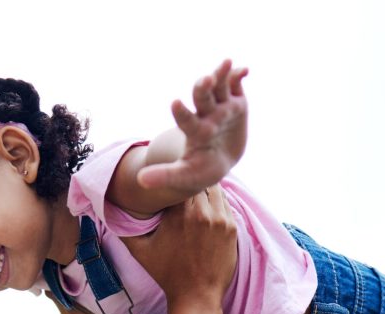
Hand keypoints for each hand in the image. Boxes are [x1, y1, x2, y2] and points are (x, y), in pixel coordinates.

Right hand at [123, 185, 237, 308]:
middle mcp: (200, 212)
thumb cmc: (167, 274)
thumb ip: (126, 229)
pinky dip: (217, 203)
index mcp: (177, 214)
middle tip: (183, 189)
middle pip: (197, 182)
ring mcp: (219, 219)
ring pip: (215, 189)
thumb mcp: (141, 252)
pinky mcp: (231, 228)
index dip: (173, 180)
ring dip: (205, 190)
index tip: (169, 186)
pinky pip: (225, 204)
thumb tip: (111, 210)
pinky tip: (208, 211)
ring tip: (196, 197)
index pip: (178, 181)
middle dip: (190, 183)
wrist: (196, 296)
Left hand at [137, 60, 247, 193]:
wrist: (216, 163)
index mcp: (194, 132)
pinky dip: (239, 76)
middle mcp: (207, 116)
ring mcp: (222, 108)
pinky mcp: (237, 103)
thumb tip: (140, 180)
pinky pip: (236, 85)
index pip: (185, 120)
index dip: (181, 113)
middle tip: (205, 80)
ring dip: (222, 74)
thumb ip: (164, 176)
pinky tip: (245, 70)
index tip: (175, 104)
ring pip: (220, 86)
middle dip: (203, 88)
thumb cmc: (198, 171)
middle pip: (203, 97)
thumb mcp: (183, 176)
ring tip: (226, 63)